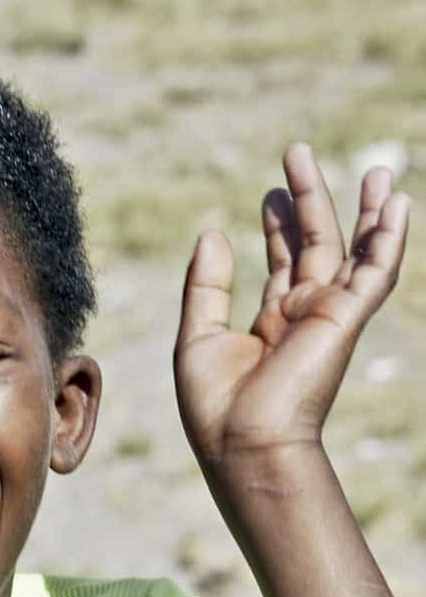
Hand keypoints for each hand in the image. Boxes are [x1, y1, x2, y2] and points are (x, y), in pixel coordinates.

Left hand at [176, 147, 408, 468]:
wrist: (244, 442)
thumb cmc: (217, 404)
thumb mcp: (200, 335)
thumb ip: (207, 284)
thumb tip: (213, 233)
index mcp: (272, 322)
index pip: (282, 262)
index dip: (279, 225)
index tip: (271, 191)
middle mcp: (305, 315)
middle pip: (316, 246)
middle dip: (311, 200)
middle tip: (299, 154)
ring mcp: (330, 315)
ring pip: (354, 251)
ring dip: (363, 211)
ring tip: (373, 170)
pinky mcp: (347, 318)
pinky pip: (376, 270)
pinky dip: (389, 237)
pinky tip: (396, 204)